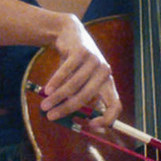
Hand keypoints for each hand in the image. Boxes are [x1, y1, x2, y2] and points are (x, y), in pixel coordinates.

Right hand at [40, 14, 121, 130]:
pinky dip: (55, 82)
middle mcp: (105, 72)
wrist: (69, 33)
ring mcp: (95, 61)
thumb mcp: (80, 81)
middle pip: (87, 97)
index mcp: (108, 83)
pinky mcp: (82, 51)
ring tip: (44, 105)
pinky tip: (46, 91)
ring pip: (74, 85)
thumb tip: (68, 121)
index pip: (116, 105)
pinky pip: (66, 72)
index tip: (90, 126)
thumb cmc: (75, 64)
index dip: (106, 119)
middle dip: (67, 109)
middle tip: (51, 117)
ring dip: (57, 97)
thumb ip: (77, 98)